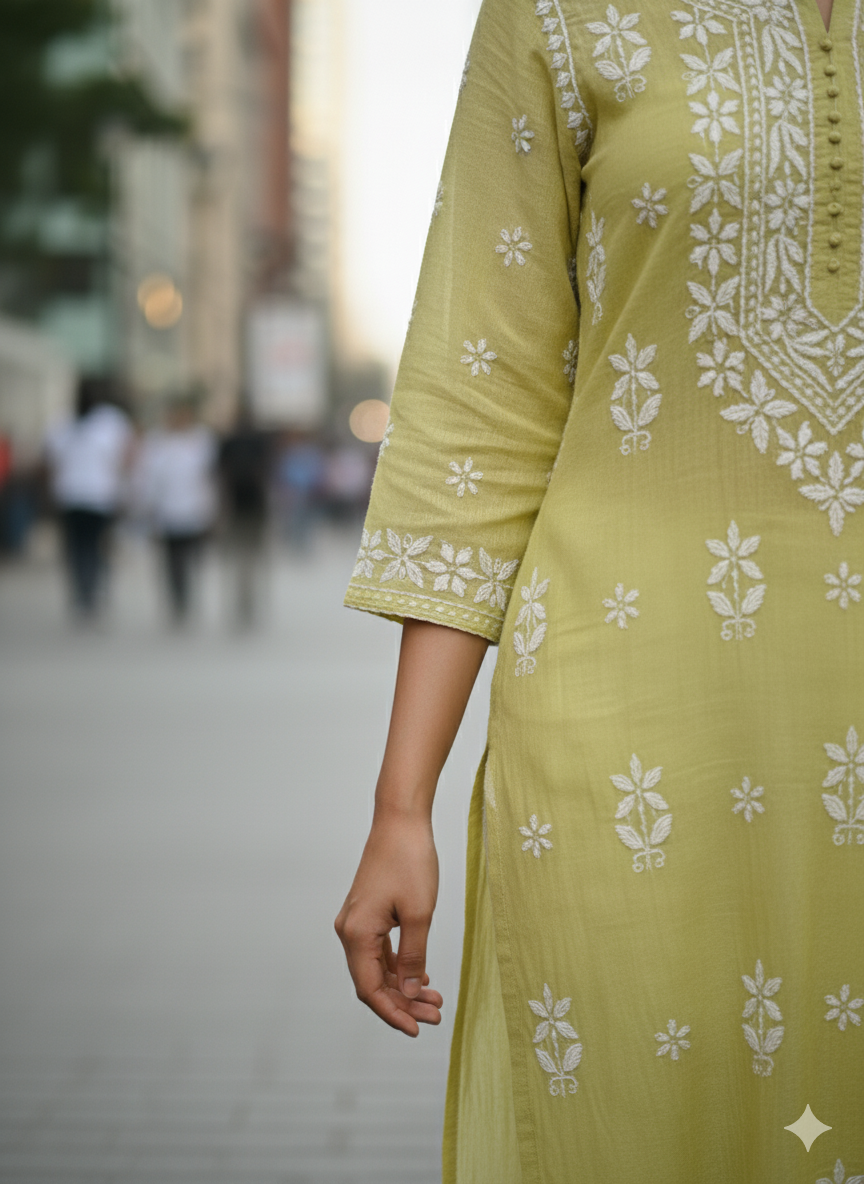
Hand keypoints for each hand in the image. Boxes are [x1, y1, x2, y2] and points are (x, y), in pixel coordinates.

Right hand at [335, 813, 442, 1036]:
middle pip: (372, 981)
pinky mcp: (368, 912)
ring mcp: (357, 921)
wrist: (401, 820)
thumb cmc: (410, 860)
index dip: (392, 1014)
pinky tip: (421, 976)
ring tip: (434, 1000)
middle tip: (435, 1016)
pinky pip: (379, 950)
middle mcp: (350, 930)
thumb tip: (406, 992)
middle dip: (402, 1003)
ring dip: (403, 986)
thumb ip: (412, 956)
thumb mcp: (419, 913)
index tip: (417, 1030)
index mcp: (357, 933)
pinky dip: (399, 966)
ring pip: (377, 967)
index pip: (369, 989)